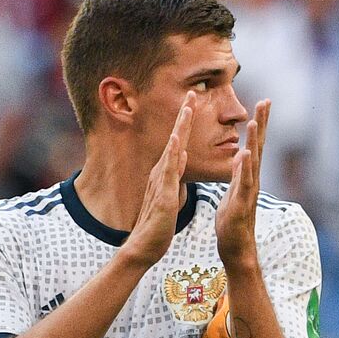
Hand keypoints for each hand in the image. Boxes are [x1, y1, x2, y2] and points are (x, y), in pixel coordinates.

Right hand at [121, 93, 192, 267]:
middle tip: (191, 92)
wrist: (145, 245)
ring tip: (187, 108)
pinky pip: (168, 171)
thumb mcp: (172, 190)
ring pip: (172, 149)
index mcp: (167, 171)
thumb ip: (176, 172)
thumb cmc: (159, 221)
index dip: (186, 122)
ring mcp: (161, 181)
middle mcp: (162, 171)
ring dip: (180, 128)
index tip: (193, 102)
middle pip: (176, 138)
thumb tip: (183, 155)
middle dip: (184, 115)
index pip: (179, 141)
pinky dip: (173, 154)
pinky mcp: (163, 194)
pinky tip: (178, 141)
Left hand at [216, 100, 268, 266]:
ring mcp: (249, 191)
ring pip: (253, 161)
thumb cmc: (233, 222)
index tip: (261, 103)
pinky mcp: (242, 204)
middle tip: (266, 101)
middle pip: (259, 146)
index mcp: (248, 175)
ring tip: (254, 121)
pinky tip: (245, 153)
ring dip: (254, 141)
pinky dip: (245, 168)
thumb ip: (238, 175)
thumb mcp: (233, 193)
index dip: (259, 124)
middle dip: (262, 123)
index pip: (254, 144)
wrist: (235, 248)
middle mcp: (253, 180)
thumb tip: (240, 155)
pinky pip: (244, 183)